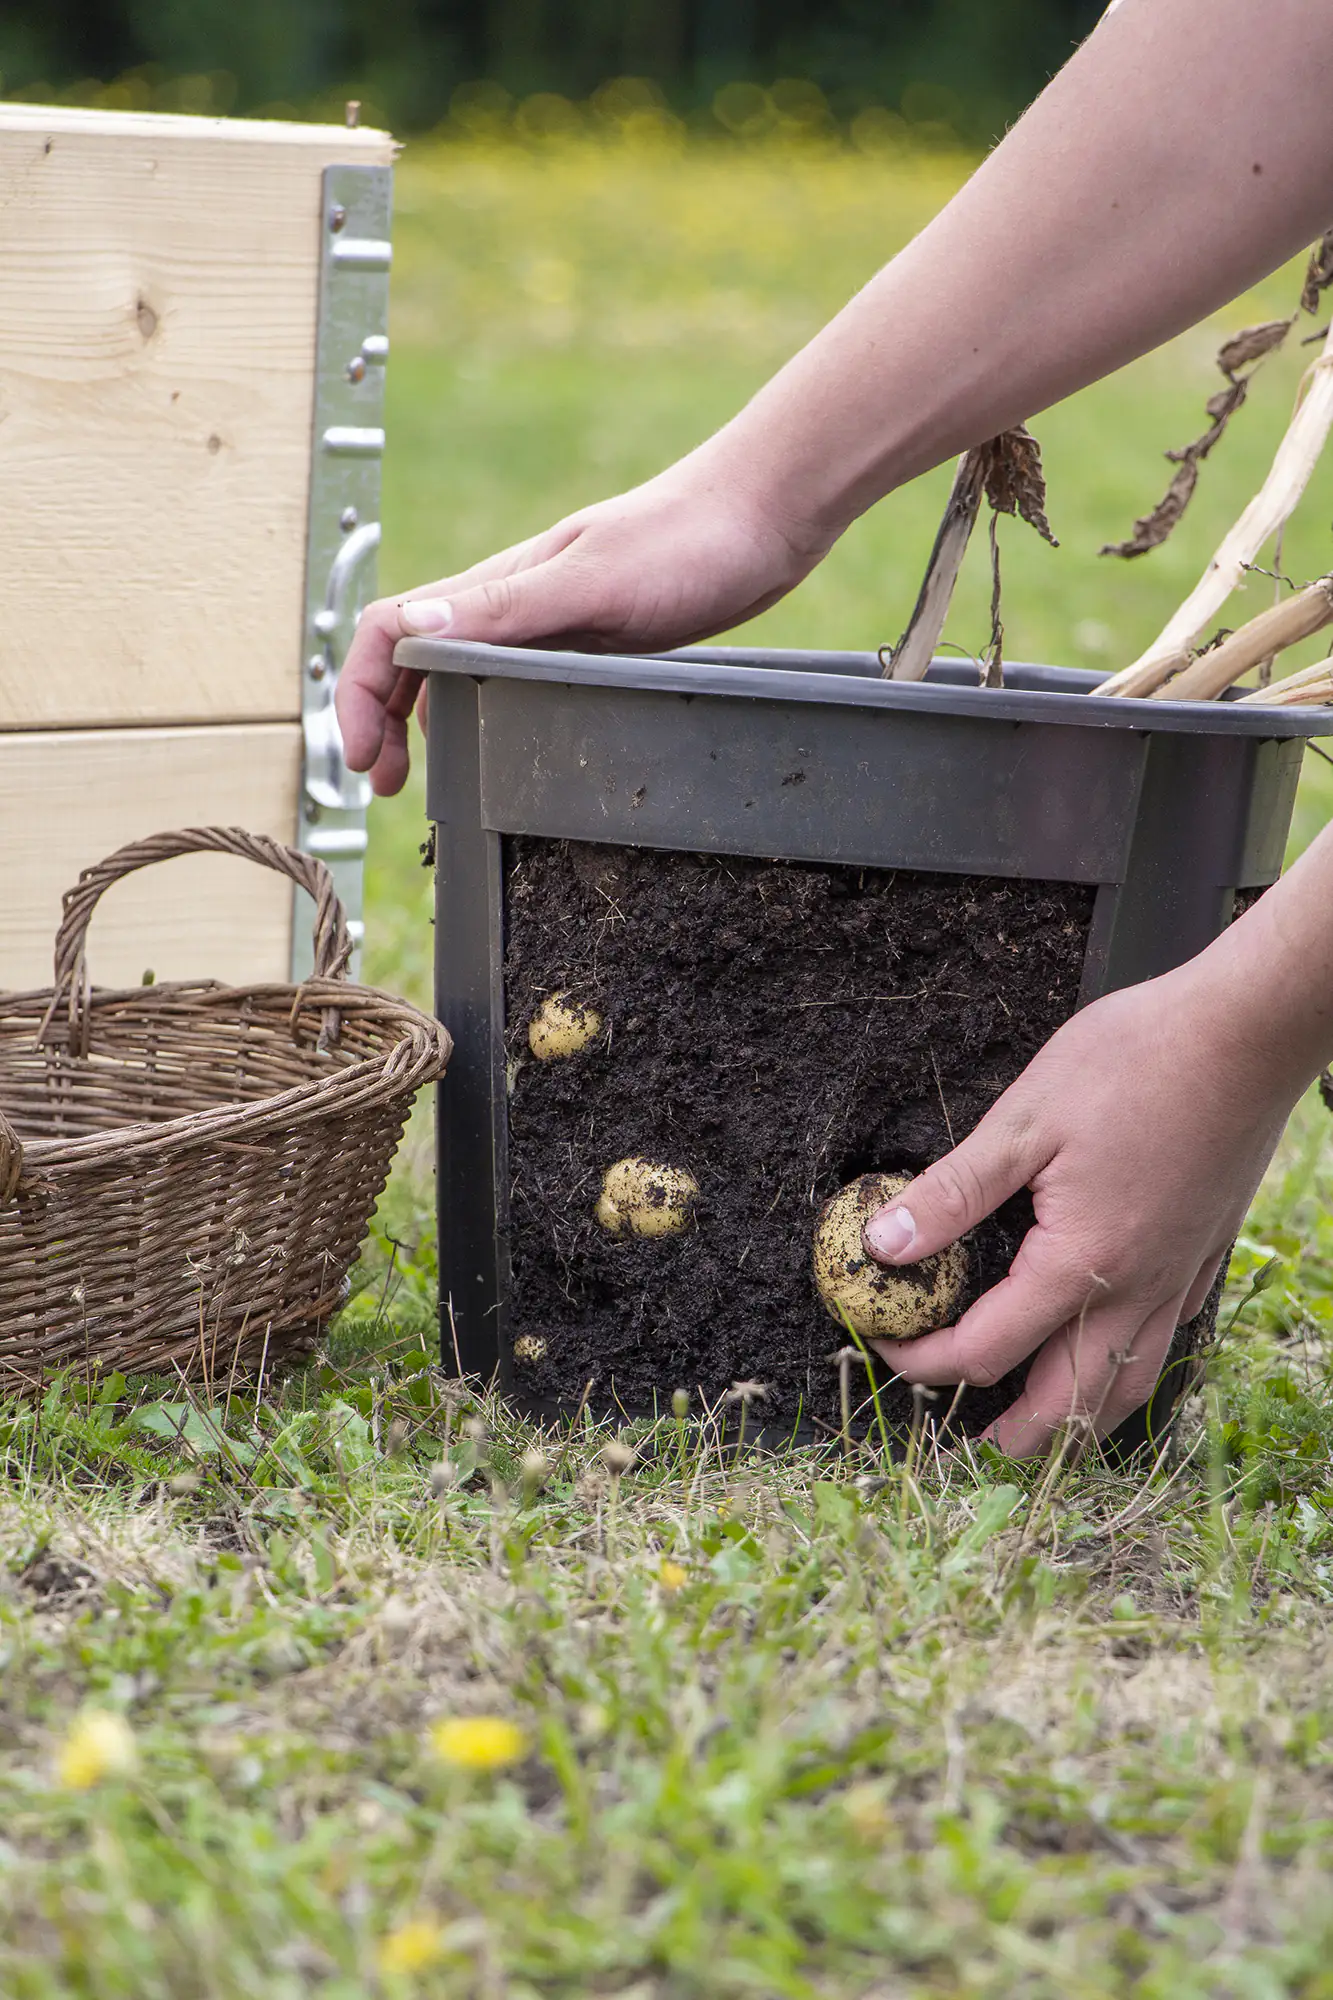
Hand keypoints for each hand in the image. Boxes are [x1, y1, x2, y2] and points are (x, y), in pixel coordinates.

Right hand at [334, 455, 826, 795]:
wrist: (763, 517)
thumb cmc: (686, 540)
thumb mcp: (591, 581)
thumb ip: (504, 607)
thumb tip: (412, 627)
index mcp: (498, 587)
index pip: (392, 630)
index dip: (362, 693)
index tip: (363, 757)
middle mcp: (512, 603)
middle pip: (414, 655)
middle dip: (383, 717)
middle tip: (386, 784)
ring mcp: (551, 621)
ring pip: (460, 671)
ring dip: (427, 720)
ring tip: (426, 779)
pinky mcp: (591, 639)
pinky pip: (513, 679)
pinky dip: (484, 715)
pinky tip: (503, 745)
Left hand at [861, 963, 1297, 1457]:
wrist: (1246, 1032)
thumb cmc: (1136, 1060)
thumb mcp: (1023, 1120)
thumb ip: (951, 1193)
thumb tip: (885, 1246)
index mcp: (1082, 1262)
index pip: (988, 1350)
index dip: (926, 1362)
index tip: (887, 1344)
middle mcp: (1138, 1288)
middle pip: (1067, 1402)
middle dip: (1010, 1434)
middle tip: (963, 1441)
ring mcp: (1180, 1277)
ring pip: (1129, 1385)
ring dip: (1076, 1416)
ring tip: (1037, 1425)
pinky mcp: (1204, 1254)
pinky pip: (1166, 1339)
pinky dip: (1128, 1366)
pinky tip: (1108, 1346)